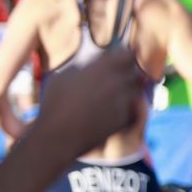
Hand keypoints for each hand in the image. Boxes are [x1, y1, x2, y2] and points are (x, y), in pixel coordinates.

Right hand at [34, 46, 151, 153]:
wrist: (58, 136)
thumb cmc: (55, 105)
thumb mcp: (65, 77)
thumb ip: (86, 67)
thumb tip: (96, 65)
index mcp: (101, 69)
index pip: (128, 54)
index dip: (125, 57)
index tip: (121, 59)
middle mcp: (117, 83)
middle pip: (135, 72)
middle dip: (128, 74)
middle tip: (117, 79)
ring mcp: (123, 101)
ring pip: (136, 91)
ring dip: (128, 91)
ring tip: (111, 97)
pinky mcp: (125, 119)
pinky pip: (131, 108)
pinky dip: (125, 108)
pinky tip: (110, 112)